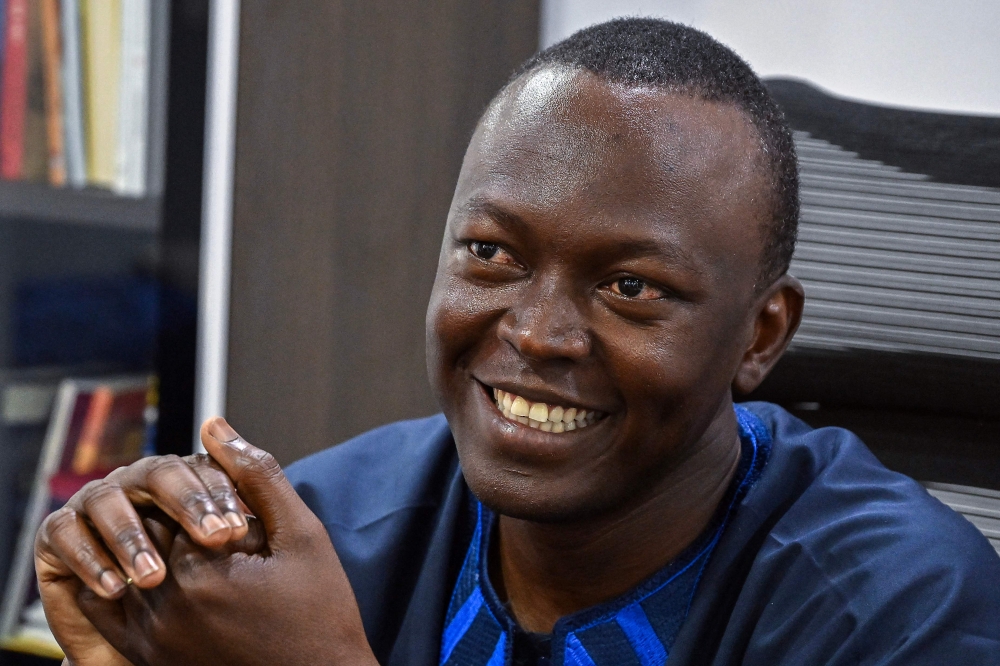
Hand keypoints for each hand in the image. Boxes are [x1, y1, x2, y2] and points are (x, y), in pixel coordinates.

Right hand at [35, 426, 252, 664]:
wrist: (171, 646)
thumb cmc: (214, 597)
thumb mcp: (241, 549)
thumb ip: (252, 490)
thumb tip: (237, 435)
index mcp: (183, 482)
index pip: (199, 470)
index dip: (217, 495)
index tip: (238, 530)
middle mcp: (140, 486)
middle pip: (156, 476)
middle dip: (184, 506)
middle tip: (212, 541)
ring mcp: (98, 507)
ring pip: (109, 502)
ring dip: (133, 537)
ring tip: (155, 578)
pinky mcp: (61, 536)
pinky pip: (65, 534)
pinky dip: (88, 558)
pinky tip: (114, 590)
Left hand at [79, 419, 378, 665]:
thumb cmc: (320, 610)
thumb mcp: (302, 535)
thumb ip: (256, 476)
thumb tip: (214, 425)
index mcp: (204, 568)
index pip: (173, 502)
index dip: (202, 495)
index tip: (235, 513)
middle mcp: (166, 605)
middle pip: (147, 532)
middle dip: (177, 522)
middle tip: (220, 536)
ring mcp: (153, 638)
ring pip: (127, 568)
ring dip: (154, 553)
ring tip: (201, 559)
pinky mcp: (149, 661)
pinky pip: (111, 614)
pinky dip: (127, 587)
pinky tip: (166, 581)